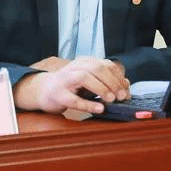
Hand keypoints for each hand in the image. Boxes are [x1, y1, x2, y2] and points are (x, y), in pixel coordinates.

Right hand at [13, 57, 130, 113]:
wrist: (44, 90)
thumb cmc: (70, 86)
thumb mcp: (88, 79)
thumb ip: (105, 80)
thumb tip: (126, 84)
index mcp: (84, 62)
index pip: (106, 64)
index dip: (118, 77)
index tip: (126, 90)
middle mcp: (75, 67)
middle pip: (97, 68)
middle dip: (112, 82)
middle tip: (122, 96)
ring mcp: (65, 80)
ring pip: (84, 78)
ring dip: (101, 88)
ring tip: (112, 99)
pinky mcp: (58, 94)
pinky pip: (74, 99)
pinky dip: (89, 104)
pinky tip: (100, 108)